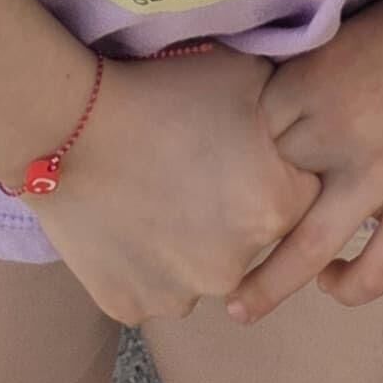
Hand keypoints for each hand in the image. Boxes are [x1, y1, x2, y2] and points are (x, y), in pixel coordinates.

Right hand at [34, 45, 318, 327]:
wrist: (70, 124)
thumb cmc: (162, 90)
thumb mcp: (246, 75)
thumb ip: (291, 108)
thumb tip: (312, 117)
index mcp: (273, 210)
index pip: (300, 198)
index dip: (275, 170)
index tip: (244, 150)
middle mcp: (233, 268)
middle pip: (250, 240)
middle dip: (234, 209)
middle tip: (196, 166)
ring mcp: (179, 296)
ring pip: (200, 269)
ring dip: (191, 240)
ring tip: (158, 188)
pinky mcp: (130, 307)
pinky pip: (153, 286)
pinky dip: (146, 259)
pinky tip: (130, 215)